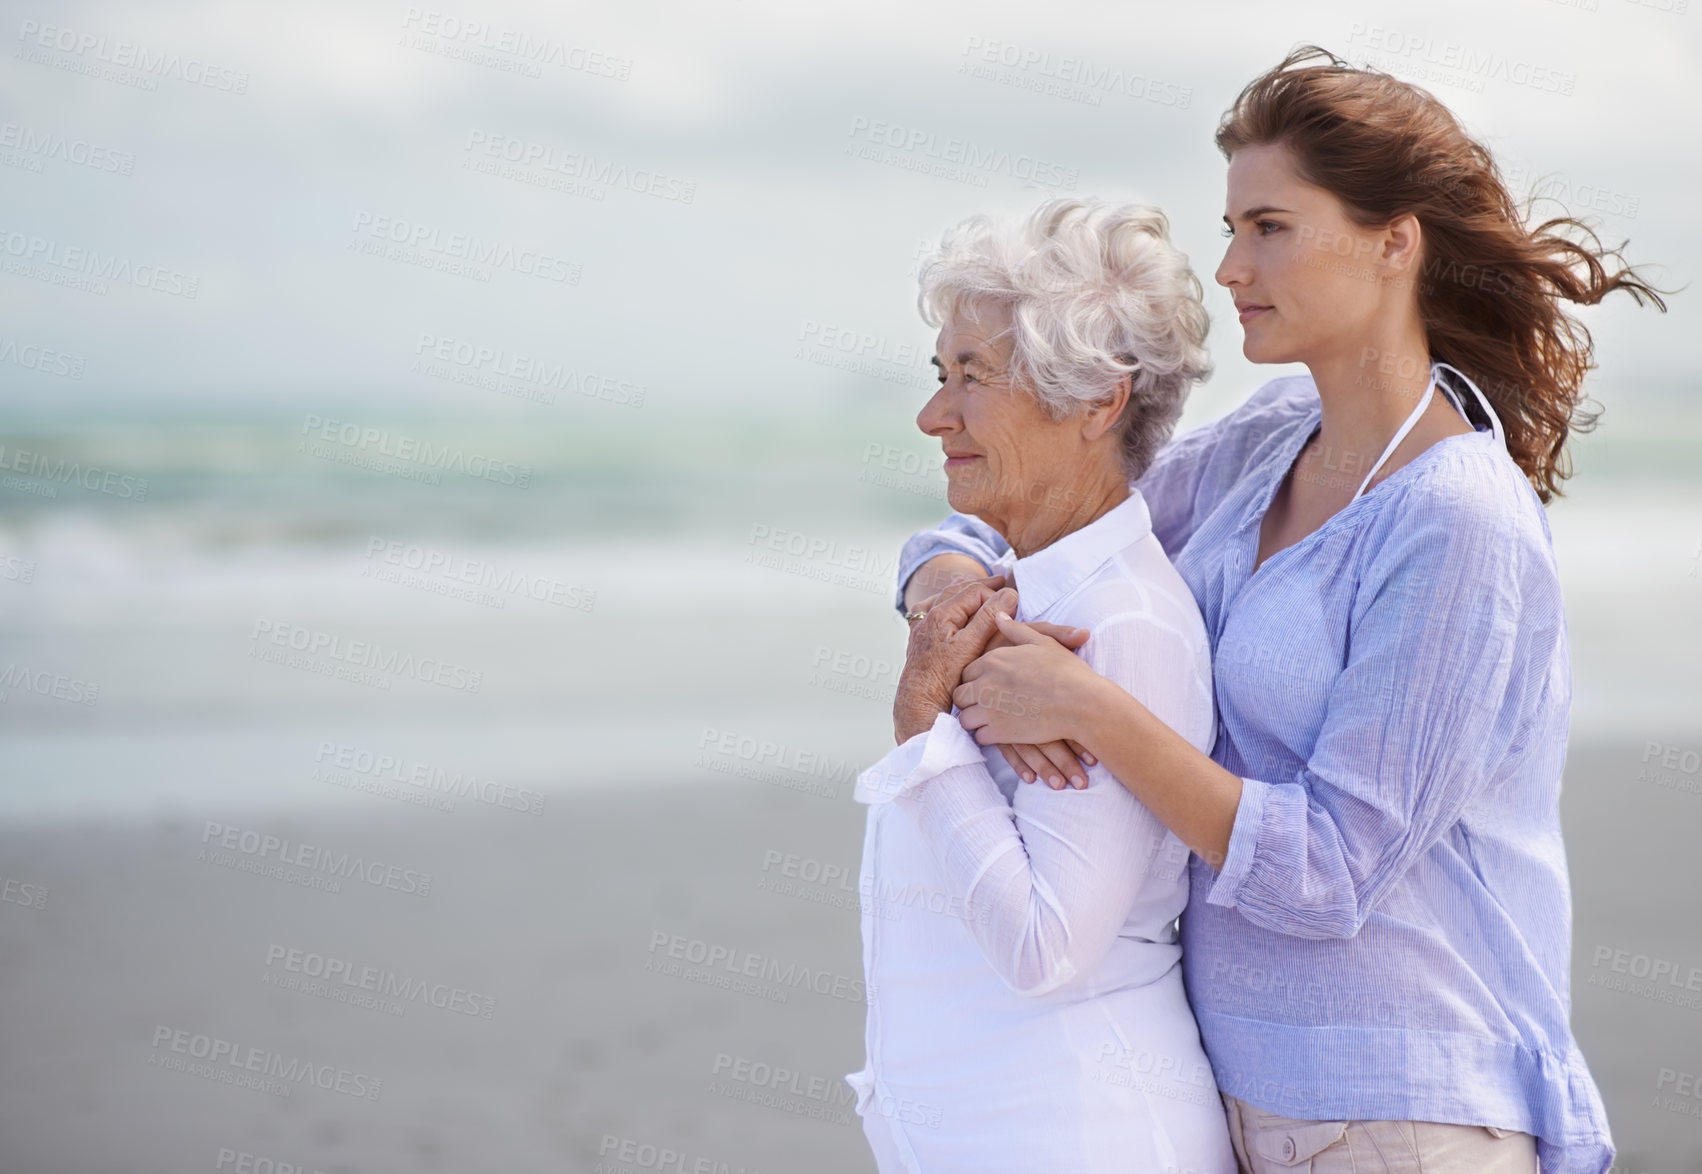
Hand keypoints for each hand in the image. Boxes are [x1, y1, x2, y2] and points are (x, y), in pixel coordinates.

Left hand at [893, 577, 1012, 742]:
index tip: (1011, 599)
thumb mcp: (971, 646)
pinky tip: (952, 608)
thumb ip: (988, 619)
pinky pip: (932, 611)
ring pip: (944, 598)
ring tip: (979, 589)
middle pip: (957, 590)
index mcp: (942, 614)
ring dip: (963, 592)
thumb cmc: (945, 678)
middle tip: (1000, 581)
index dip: (994, 593)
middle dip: (980, 586)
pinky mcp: (919, 638)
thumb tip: (1009, 594)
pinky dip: (947, 604)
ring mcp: (921, 626)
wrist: (919, 701)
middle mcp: (928, 616)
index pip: (974, 591)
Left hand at [953, 612, 1108, 782]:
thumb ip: (1016, 630)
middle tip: (988, 705)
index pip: (967, 672)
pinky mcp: (998, 732)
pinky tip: (1002, 733)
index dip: (977, 680)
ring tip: (993, 720)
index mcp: (993, 660)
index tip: (989, 686)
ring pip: (965, 717)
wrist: (1081, 703)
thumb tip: (998, 616)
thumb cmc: (1066, 671)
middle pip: (961, 695)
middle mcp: (985, 683)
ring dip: (976, 719)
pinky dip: (988, 736)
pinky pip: (979, 737)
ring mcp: (989, 709)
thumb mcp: (1042, 642)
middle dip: (971, 700)